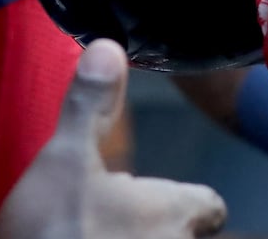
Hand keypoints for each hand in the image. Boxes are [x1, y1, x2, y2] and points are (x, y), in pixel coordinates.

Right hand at [0, 39, 226, 238]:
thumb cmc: (58, 231)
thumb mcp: (66, 159)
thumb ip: (89, 106)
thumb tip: (107, 48)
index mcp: (174, 211)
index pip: (210, 205)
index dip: (192, 201)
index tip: (167, 196)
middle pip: (181, 234)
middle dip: (151, 227)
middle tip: (111, 216)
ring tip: (93, 232)